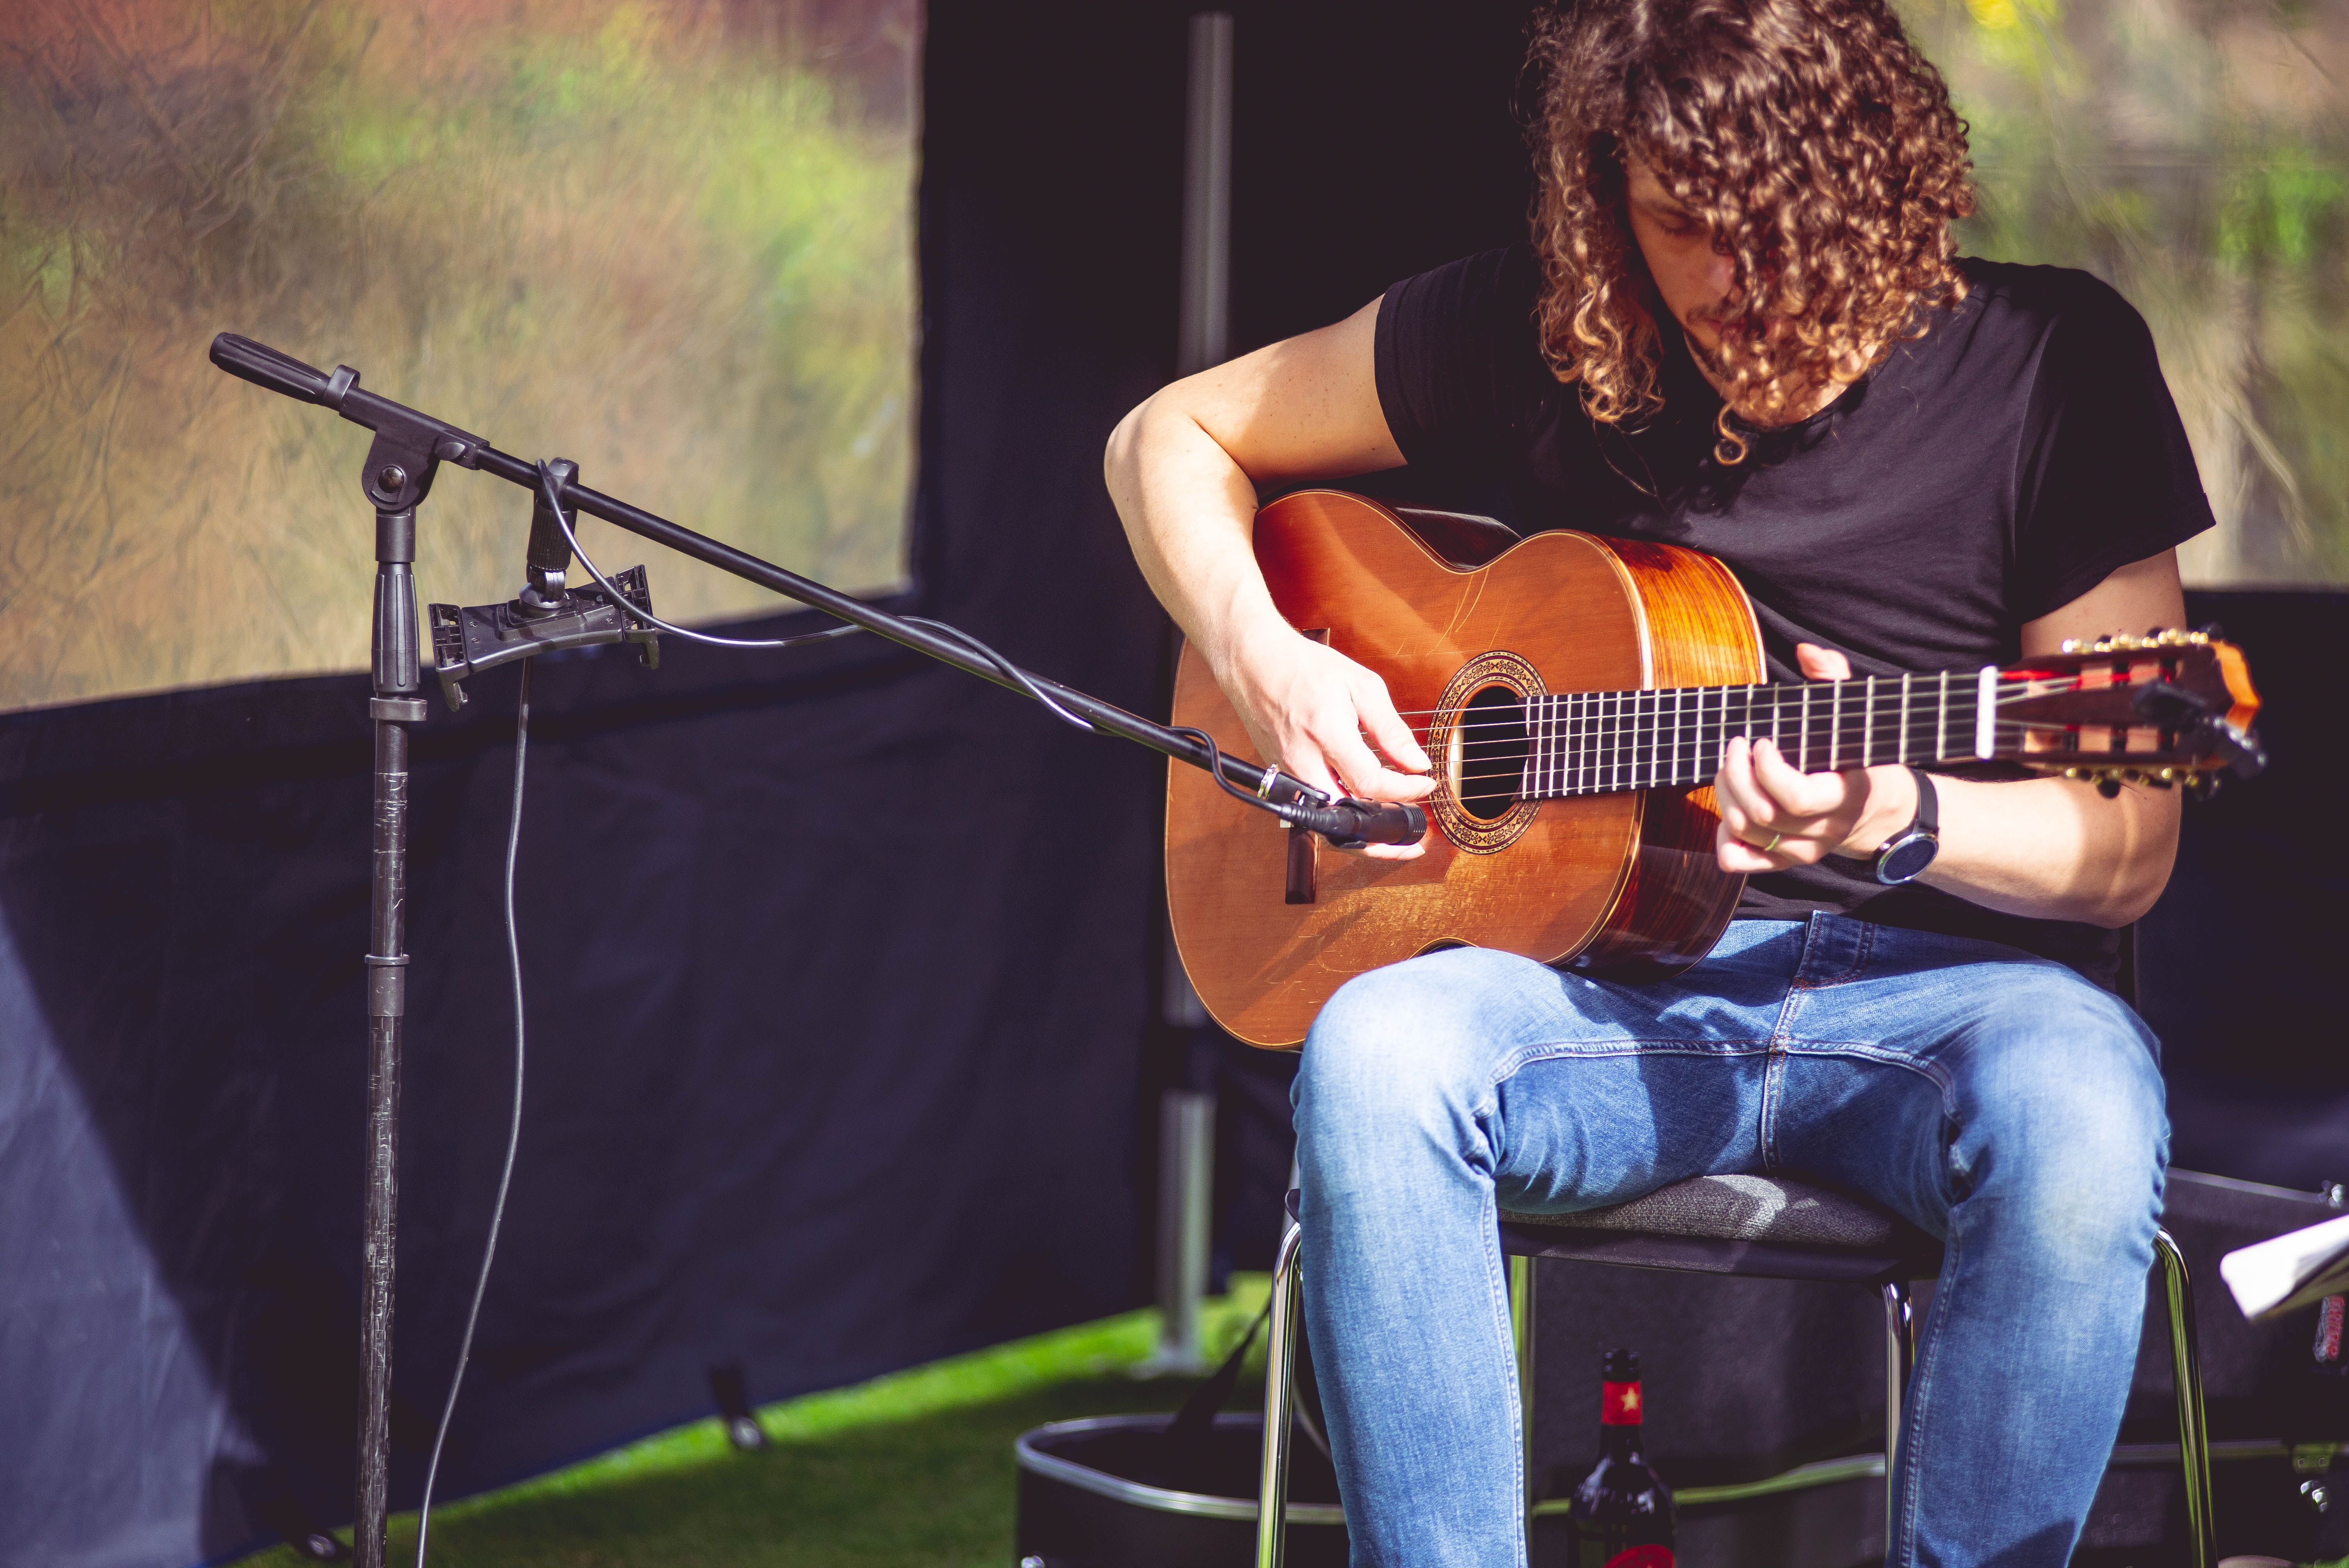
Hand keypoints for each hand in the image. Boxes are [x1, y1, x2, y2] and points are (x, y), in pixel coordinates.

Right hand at [1214, 621, 1434, 858]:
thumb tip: (1417, 763)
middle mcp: (1302, 761)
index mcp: (1326, 733)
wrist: (1254, 663)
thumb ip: (1391, 730)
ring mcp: (1287, 774)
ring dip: (1359, 836)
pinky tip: (1360, 812)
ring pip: (1326, 825)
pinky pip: (1313, 809)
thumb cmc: (1306, 668)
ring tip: (1390, 836)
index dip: (1404, 791)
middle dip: (1381, 838)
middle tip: (1410, 839)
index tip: (1425, 785)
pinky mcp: (1280, 779)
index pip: (1371, 783)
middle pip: (1344, 821)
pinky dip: (1339, 818)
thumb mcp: (1361, 687)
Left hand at [1712, 643, 1919, 874]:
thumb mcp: (1858, 718)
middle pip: (1761, 814)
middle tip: (1735, 747)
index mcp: (1844, 796)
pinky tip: (1730, 807)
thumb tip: (1807, 652)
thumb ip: (1836, 680)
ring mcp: (1801, 851)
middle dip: (1736, 775)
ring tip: (1730, 766)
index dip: (1767, 770)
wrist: (1878, 813)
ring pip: (1745, 831)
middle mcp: (1822, 830)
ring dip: (1725, 794)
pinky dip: (1722, 836)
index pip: (1796, 798)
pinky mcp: (1783, 862)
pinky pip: (1738, 860)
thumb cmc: (1860, 757)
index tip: (1761, 741)